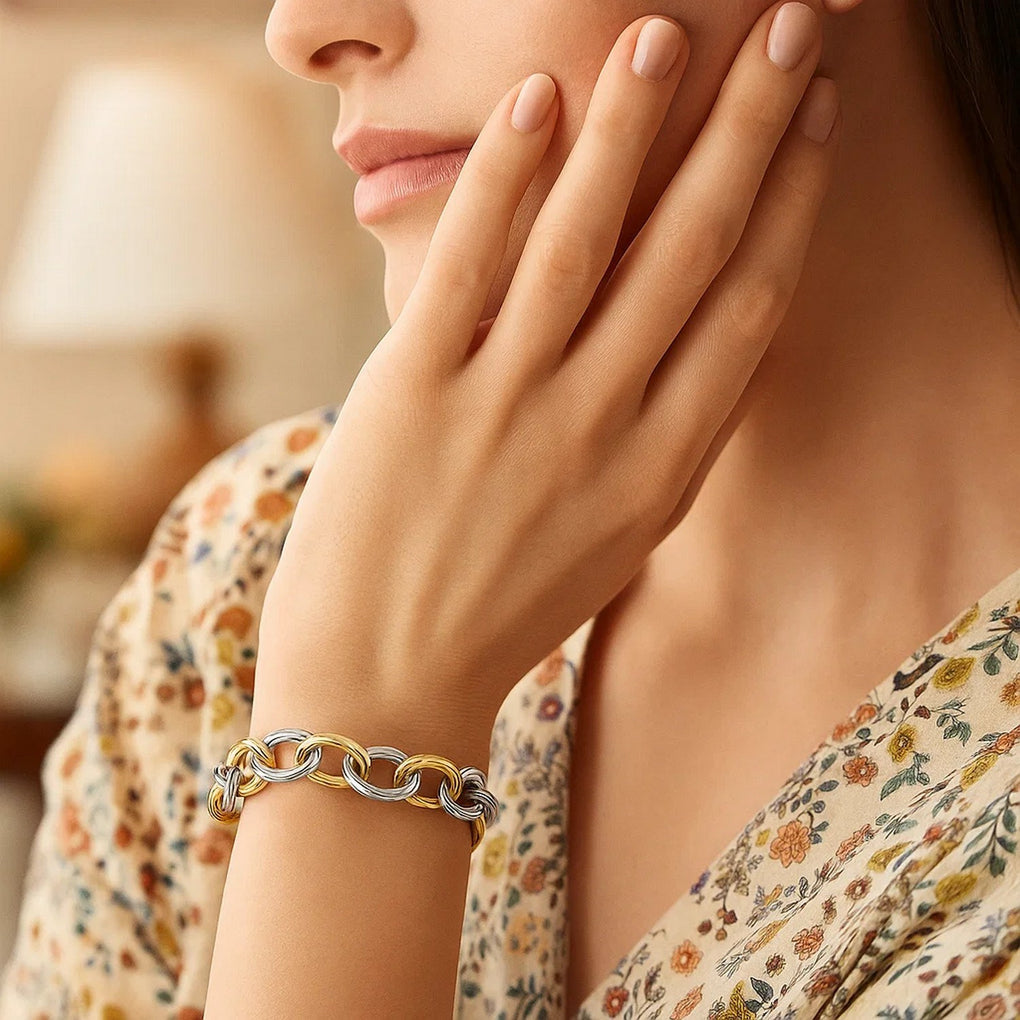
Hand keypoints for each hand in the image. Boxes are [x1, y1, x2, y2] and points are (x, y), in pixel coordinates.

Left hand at [258, 2, 838, 725]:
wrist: (387, 689)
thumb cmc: (499, 612)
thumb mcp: (610, 538)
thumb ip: (654, 438)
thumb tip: (681, 333)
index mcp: (663, 469)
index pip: (749, 305)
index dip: (789, 200)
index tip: (812, 121)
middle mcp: (602, 429)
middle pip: (693, 251)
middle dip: (748, 128)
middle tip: (787, 28)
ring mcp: (509, 408)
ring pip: (588, 240)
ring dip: (633, 126)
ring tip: (662, 35)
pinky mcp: (415, 393)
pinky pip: (471, 264)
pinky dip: (505, 175)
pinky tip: (537, 98)